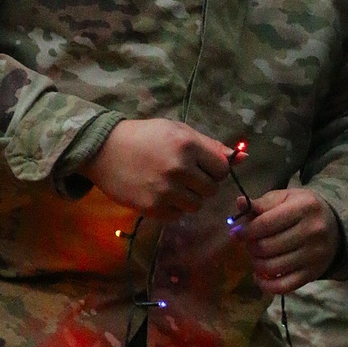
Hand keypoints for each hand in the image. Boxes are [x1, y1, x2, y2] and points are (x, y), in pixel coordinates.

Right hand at [84, 119, 232, 219]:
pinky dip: (173, 208)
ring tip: (172, 185)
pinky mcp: (152, 207)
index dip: (214, 169)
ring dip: (189, 198)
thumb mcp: (178, 131)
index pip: (222, 169)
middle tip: (185, 176)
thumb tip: (243, 157)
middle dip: (203, 184)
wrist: (104, 149)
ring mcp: (165, 190)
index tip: (202, 166)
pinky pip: (177, 215)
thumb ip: (210, 145)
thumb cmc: (145, 136)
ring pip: (197, 205)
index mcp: (188, 145)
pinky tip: (160, 193)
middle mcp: (179, 169)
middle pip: (211, 189)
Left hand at [234, 188, 340, 294]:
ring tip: (256, 256)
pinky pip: (283, 286)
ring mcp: (313, 255)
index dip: (246, 230)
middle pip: (267, 246)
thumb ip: (262, 203)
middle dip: (251, 246)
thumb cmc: (303, 209)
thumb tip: (240, 204)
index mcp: (304, 208)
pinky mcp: (312, 274)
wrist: (335, 226)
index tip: (236, 233)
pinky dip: (265, 284)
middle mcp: (312, 232)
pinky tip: (260, 275)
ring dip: (256, 263)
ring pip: (272, 267)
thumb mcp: (286, 198)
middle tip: (250, 243)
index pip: (266, 223)